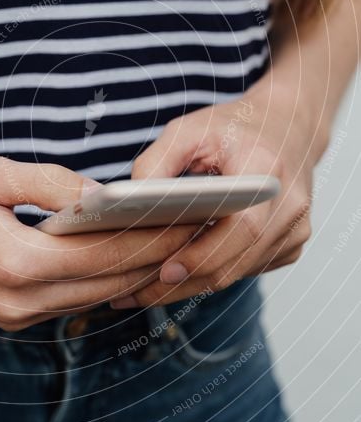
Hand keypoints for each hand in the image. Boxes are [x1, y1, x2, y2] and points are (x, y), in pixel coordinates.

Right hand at [0, 156, 194, 328]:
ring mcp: (14, 316)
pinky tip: (128, 256)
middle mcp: (21, 302)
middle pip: (113, 283)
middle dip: (163, 255)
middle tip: (204, 227)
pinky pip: (73, 300)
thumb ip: (52, 185)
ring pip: (98, 298)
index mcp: (17, 263)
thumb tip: (104, 194)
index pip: (110, 254)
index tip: (199, 216)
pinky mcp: (9, 315)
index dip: (160, 235)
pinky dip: (106, 280)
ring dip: (139, 271)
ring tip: (178, 239)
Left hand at [111, 86, 318, 308]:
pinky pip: (244, 270)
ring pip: (237, 273)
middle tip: (136, 293)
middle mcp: (290, 204)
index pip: (243, 225)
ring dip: (192, 285)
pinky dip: (210, 274)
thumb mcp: (189, 129)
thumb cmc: (233, 128)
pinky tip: (176, 275)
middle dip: (185, 282)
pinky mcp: (291, 245)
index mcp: (267, 169)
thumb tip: (126, 202)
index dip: (205, 253)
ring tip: (144, 290)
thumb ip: (157, 161)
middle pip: (237, 260)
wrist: (287, 127)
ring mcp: (295, 229)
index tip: (165, 270)